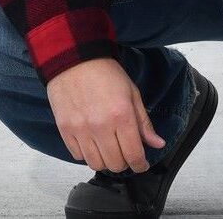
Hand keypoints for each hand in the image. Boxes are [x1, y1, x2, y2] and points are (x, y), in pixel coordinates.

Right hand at [46, 58, 164, 172]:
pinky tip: (92, 142)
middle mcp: (101, 126)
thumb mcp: (132, 93)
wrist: (74, 58)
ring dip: (105, 160)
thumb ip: (144, 122)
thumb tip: (157, 144)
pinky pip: (77, 155)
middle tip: (124, 152)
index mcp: (121, 116)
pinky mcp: (65, 129)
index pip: (134, 155)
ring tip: (107, 149)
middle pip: (115, 164)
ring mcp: (81, 129)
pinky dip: (86, 154)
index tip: (141, 164)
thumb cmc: (104, 72)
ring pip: (96, 164)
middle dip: (124, 162)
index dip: (140, 165)